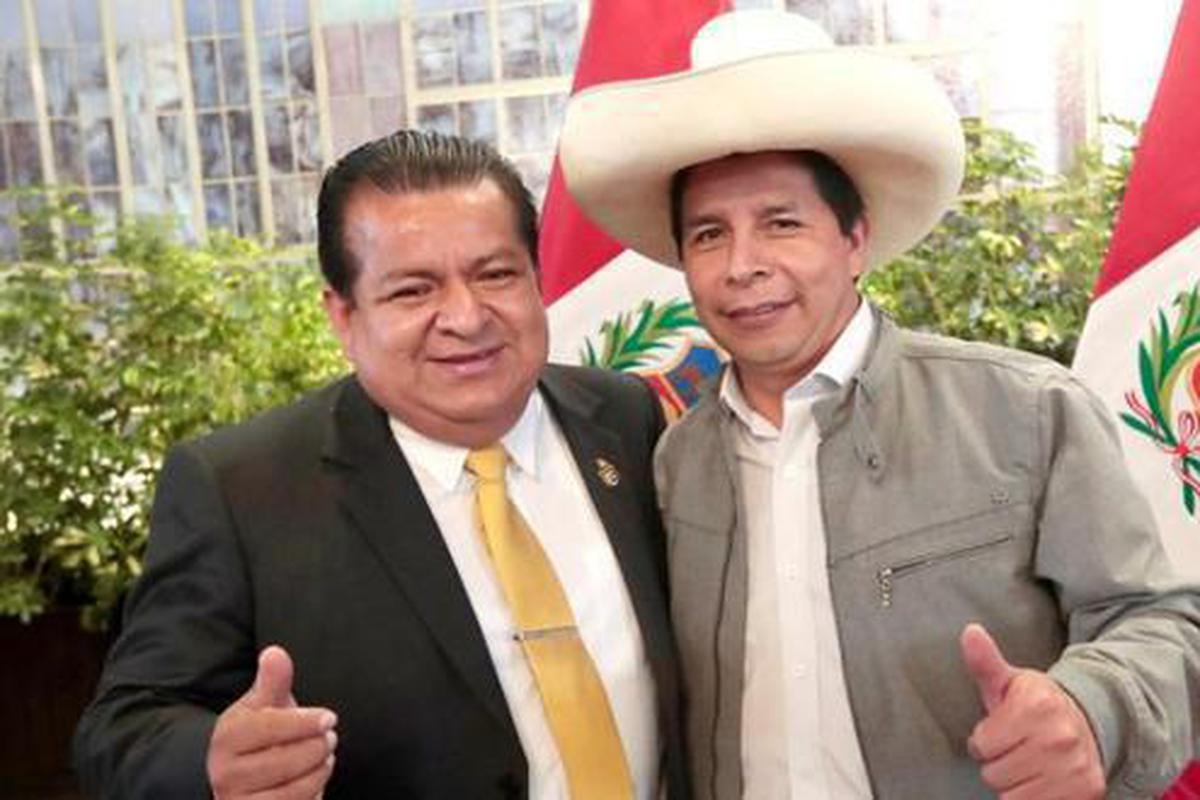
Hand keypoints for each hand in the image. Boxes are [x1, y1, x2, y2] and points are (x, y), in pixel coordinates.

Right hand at [207, 645, 337, 798]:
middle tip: (329, 738)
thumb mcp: (261, 705)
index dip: (304, 723)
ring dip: (318, 773)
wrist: (233, 774)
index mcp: (228, 737)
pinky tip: (315, 781)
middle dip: (316, 748)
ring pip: (292, 792)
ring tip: (325, 757)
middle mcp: (226, 773)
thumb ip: (272, 681)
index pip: (269, 728)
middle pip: (284, 762)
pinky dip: (312, 795)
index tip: (329, 718)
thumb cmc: (256, 734)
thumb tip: (276, 653)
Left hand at [960, 624, 1103, 799]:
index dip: (984, 740)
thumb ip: (985, 662)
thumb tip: (970, 632)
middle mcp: (1059, 737)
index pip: (981, 745)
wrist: (1089, 722)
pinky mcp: (1086, 793)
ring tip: (1028, 764)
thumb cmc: (1037, 704)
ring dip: (1014, 785)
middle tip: (1016, 748)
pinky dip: (1033, 799)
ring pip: (1011, 797)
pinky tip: (1042, 780)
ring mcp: (1075, 768)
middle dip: (998, 764)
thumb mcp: (1008, 682)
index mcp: (1037, 706)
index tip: (1000, 730)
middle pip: (994, 775)